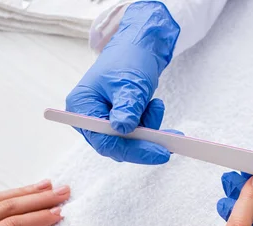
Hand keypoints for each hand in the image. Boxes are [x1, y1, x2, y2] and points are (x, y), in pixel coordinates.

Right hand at [66, 2, 180, 163]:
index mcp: (81, 107)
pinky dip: (149, 124)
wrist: (137, 46)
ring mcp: (103, 121)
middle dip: (144, 142)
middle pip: (116, 145)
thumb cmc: (128, 59)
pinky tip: (155, 106)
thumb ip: (127, 107)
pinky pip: (135, 134)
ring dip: (148, 128)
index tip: (160, 153)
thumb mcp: (130, 83)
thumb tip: (123, 129)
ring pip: (129, 141)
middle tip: (171, 141)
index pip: (105, 141)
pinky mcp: (117, 121)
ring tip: (156, 105)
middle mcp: (88, 118)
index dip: (133, 150)